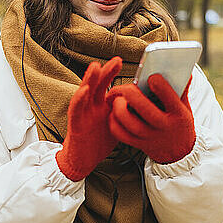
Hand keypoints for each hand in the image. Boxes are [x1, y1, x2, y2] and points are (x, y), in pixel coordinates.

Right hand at [55, 56, 121, 180]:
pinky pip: (76, 110)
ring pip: (84, 92)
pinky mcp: (75, 124)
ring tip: (96, 66)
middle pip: (97, 84)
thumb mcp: (118, 125)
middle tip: (117, 60)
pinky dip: (79, 99)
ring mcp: (82, 114)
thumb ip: (127, 113)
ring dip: (89, 79)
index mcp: (101, 105)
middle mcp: (91, 106)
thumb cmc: (99, 142)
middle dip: (106, 72)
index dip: (112, 73)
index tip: (122, 61)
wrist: (84, 161)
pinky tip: (84, 90)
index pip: (106, 85)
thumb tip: (147, 105)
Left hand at [106, 74, 194, 163]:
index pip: (169, 96)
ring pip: (129, 122)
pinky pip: (121, 134)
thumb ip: (182, 89)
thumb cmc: (180, 124)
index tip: (151, 76)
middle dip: (130, 93)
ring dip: (119, 107)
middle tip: (125, 87)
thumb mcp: (186, 107)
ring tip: (116, 99)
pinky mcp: (138, 144)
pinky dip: (113, 122)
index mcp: (178, 114)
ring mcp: (150, 137)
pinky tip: (114, 113)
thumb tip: (182, 68)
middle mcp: (164, 126)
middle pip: (144, 108)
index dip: (158, 84)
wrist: (180, 153)